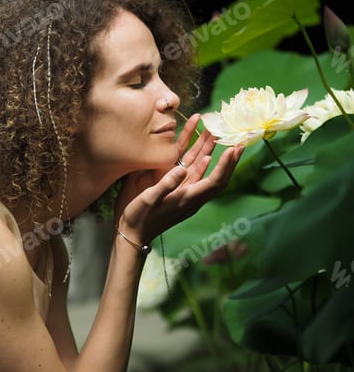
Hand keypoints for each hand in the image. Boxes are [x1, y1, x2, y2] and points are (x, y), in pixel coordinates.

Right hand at [115, 115, 243, 243]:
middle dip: (229, 160)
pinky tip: (205, 152)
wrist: (132, 233)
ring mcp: (186, 194)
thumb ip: (166, 185)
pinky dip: (201, 161)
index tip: (233, 149)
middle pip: (218, 177)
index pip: (214, 182)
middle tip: (238, 141)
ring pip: (205, 172)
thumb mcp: (148, 199)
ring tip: (220, 138)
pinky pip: (195, 174)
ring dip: (213, 155)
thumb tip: (182, 169)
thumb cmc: (138, 217)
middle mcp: (192, 197)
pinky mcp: (179, 192)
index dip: (225, 165)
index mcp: (187, 199)